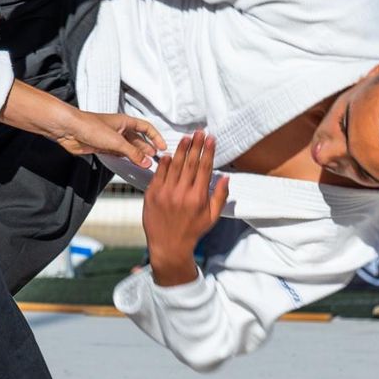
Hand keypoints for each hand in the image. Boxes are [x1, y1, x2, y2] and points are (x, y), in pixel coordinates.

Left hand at [49, 110, 161, 165]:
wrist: (68, 130)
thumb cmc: (89, 126)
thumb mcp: (116, 141)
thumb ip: (132, 153)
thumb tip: (146, 161)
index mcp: (125, 122)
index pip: (146, 128)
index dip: (155, 137)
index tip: (163, 147)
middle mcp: (118, 129)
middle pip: (138, 139)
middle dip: (147, 149)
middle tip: (156, 160)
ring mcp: (110, 138)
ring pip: (128, 148)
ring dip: (136, 156)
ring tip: (145, 165)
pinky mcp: (102, 146)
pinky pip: (117, 153)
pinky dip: (125, 159)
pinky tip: (129, 165)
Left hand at [141, 132, 227, 286]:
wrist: (168, 246)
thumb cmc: (192, 231)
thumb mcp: (211, 217)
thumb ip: (220, 196)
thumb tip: (226, 177)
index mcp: (198, 197)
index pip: (204, 168)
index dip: (208, 151)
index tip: (211, 139)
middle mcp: (182, 193)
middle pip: (190, 163)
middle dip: (196, 145)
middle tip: (199, 132)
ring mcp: (165, 193)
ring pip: (174, 165)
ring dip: (181, 150)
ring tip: (187, 138)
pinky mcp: (152, 194)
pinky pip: (159, 174)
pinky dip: (164, 163)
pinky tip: (170, 154)